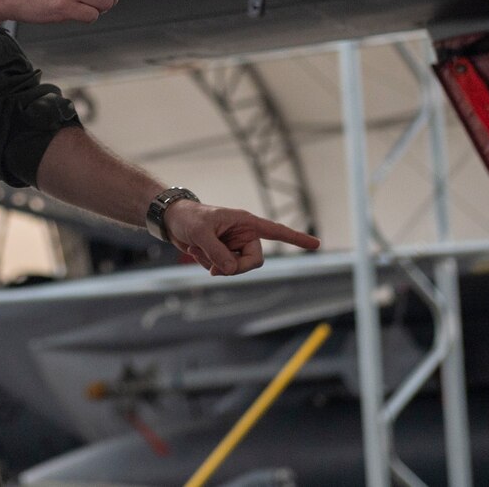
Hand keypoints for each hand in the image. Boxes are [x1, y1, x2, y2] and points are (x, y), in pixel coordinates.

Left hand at [164, 201, 321, 275]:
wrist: (172, 220)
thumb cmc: (189, 218)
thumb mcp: (201, 233)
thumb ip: (217, 252)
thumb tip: (231, 270)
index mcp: (246, 222)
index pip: (276, 231)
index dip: (296, 239)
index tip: (316, 244)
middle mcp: (244, 234)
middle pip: (253, 261)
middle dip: (234, 267)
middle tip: (214, 267)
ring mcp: (234, 245)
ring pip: (236, 268)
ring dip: (215, 264)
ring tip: (197, 249)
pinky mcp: (223, 254)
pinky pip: (223, 268)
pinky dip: (208, 264)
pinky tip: (195, 251)